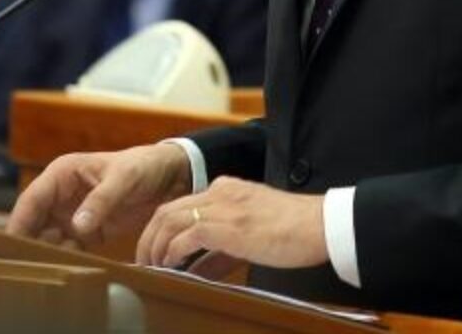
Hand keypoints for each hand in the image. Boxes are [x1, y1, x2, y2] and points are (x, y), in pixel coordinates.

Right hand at [8, 144, 192, 250]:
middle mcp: (61, 194)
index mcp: (62, 173)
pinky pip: (68, 247)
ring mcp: (71, 214)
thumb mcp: (123, 179)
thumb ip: (101, 201)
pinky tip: (73, 267)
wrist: (168, 176)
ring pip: (47, 237)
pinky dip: (68, 258)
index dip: (20, 221)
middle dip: (29, 241)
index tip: (12, 244)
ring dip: (47, 252)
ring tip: (50, 267)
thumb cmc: (142, 166)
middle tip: (27, 264)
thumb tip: (77, 225)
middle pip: (34, 221)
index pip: (32, 199)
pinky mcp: (85, 231)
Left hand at [138, 176, 328, 271]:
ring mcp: (221, 206)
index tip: (154, 249)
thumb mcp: (249, 237)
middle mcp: (218, 192)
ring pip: (169, 220)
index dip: (161, 228)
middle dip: (149, 237)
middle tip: (143, 262)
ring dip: (155, 245)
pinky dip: (172, 251)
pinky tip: (169, 265)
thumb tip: (193, 272)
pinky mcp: (225, 225)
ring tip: (150, 267)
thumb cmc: (293, 232)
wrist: (319, 224)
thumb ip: (219, 251)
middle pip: (167, 210)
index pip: (181, 204)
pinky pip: (185, 237)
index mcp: (225, 189)